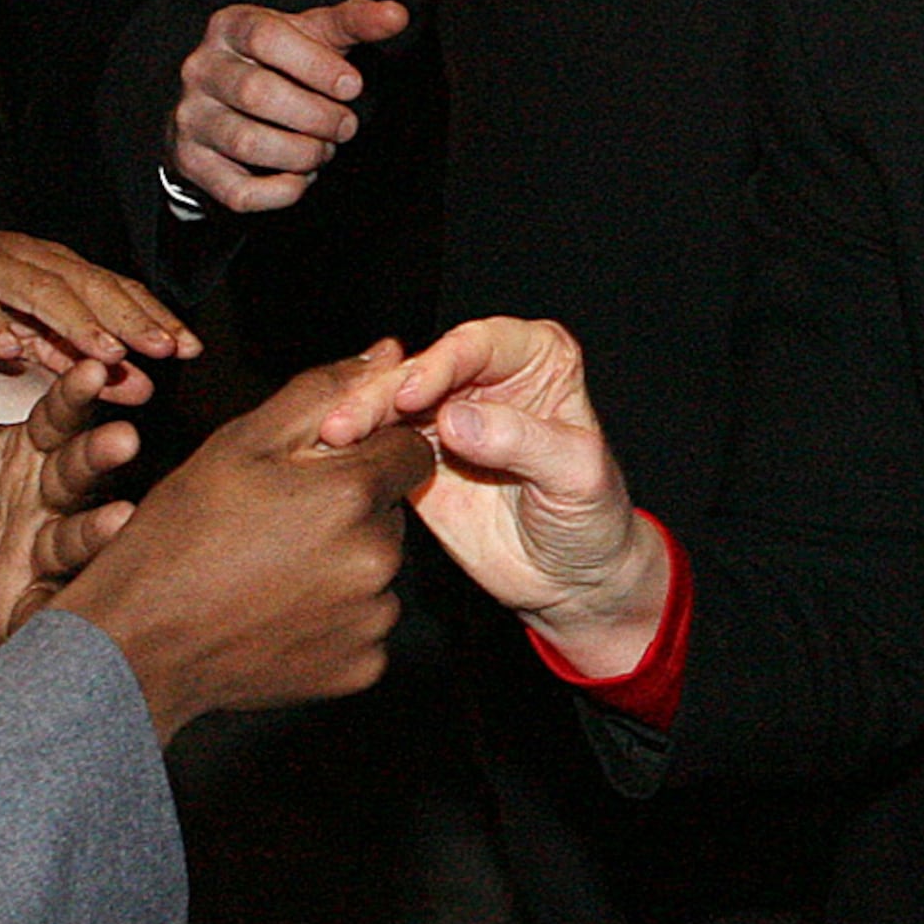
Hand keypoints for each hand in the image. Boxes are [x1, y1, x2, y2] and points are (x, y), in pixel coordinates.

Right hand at [0, 208, 189, 382]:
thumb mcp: (21, 328)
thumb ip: (73, 355)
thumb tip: (138, 385)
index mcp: (53, 270)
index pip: (114, 289)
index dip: (152, 316)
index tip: (190, 349)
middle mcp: (26, 260)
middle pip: (88, 287)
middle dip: (130, 319)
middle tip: (165, 351)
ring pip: (38, 290)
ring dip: (75, 322)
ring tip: (106, 354)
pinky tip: (9, 351)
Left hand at [0, 350, 142, 646]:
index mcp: (32, 448)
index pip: (58, 416)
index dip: (76, 394)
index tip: (95, 369)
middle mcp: (50, 497)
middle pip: (79, 473)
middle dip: (101, 456)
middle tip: (123, 440)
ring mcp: (42, 550)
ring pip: (75, 538)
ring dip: (98, 530)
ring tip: (119, 518)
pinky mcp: (26, 602)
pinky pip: (45, 607)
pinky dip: (60, 609)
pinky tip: (77, 606)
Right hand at [52, 352, 436, 739]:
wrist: (139, 646)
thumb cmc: (179, 538)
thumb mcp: (239, 444)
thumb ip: (322, 393)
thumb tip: (389, 354)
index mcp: (352, 493)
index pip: (410, 451)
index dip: (367, 452)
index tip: (319, 470)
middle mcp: (376, 558)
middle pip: (390, 512)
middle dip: (349, 509)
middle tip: (278, 524)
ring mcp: (371, 618)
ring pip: (378, 569)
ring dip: (342, 564)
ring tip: (272, 571)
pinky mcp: (361, 666)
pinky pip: (365, 626)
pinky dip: (334, 618)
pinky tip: (280, 613)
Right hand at [168, 0, 414, 212]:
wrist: (220, 102)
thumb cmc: (276, 62)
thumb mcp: (311, 33)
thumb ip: (353, 22)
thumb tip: (397, 15)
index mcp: (230, 26)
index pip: (266, 36)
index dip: (316, 65)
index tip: (353, 87)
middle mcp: (201, 69)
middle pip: (257, 93)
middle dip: (316, 116)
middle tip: (345, 127)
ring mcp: (191, 117)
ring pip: (248, 143)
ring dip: (302, 153)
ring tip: (322, 149)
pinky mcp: (192, 163)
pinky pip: (238, 191)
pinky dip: (281, 192)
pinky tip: (301, 176)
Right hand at [313, 316, 665, 675]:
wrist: (574, 580)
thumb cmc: (593, 518)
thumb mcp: (577, 475)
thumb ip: (522, 441)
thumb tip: (455, 419)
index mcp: (537, 358)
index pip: (479, 344)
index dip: (441, 364)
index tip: (413, 394)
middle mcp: (487, 376)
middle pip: (423, 369)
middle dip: (382, 392)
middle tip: (348, 421)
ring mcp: (449, 415)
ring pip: (392, 402)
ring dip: (358, 418)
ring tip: (330, 438)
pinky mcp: (418, 457)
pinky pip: (380, 444)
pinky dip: (356, 450)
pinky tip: (332, 459)